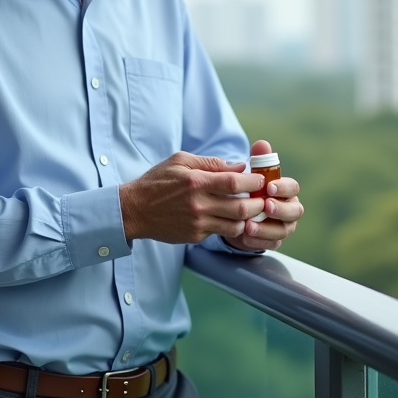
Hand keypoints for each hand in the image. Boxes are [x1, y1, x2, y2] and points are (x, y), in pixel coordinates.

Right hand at [119, 152, 265, 242]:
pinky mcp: (195, 236)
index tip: (261, 179)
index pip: (234, 182)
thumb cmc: (157, 181)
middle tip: (263, 199)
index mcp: (196, 182)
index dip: (253, 181)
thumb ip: (211, 163)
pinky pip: (220, 233)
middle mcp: (198, 204)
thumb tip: (239, 166)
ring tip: (251, 211)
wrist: (135, 210)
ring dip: (248, 219)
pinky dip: (231, 226)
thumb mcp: (181, 161)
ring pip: (236, 226)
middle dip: (258, 204)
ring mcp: (197, 223)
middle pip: (241, 208)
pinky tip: (232, 219)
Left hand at [223, 139, 303, 251]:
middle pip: (294, 211)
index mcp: (286, 191)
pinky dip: (258, 242)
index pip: (292, 187)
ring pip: (283, 230)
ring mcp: (283, 227)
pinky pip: (271, 244)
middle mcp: (289, 209)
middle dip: (280, 210)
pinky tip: (244, 237)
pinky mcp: (273, 241)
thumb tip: (261, 144)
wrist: (237, 212)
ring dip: (267, 229)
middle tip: (266, 207)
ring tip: (249, 226)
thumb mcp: (252, 175)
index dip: (283, 188)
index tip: (269, 187)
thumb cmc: (250, 190)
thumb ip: (258, 161)